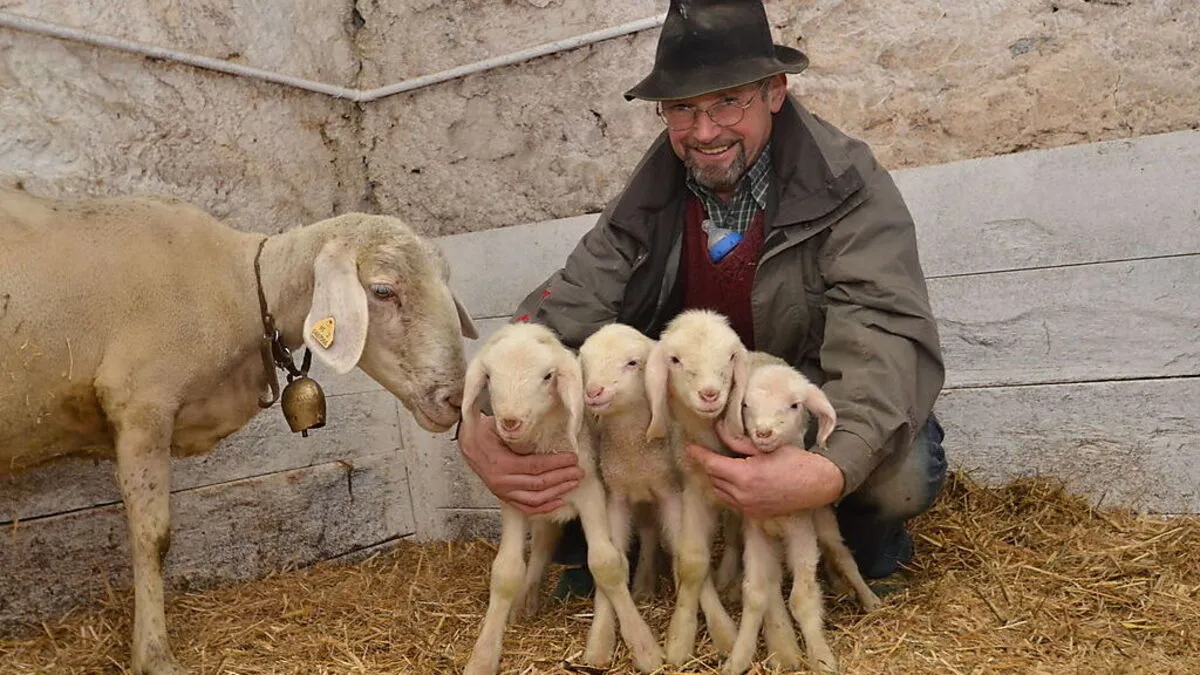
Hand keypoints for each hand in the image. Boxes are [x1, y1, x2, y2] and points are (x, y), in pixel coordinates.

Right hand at [458, 412, 583, 514]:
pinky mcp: (504, 497)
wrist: (468, 444)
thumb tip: (544, 423)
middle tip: (579, 471)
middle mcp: (502, 481)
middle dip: (562, 477)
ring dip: (557, 492)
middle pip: (539, 483)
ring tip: (573, 483)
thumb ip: (519, 429)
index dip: (556, 463)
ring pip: (535, 499)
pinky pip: (526, 508)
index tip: (572, 458)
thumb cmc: (485, 432)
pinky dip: (544, 507)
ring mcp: (503, 492)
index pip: (535, 465)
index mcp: (501, 463)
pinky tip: (559, 501)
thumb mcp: (499, 426)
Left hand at [683, 419, 844, 517]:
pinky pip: (732, 502)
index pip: (711, 465)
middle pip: (713, 478)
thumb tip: (719, 430)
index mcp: (744, 476)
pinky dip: (729, 491)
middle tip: (710, 452)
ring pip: (720, 492)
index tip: (690, 448)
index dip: (698, 455)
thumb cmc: (795, 462)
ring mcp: (748, 507)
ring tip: (724, 466)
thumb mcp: (765, 447)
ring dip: (718, 479)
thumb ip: (738, 441)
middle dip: (710, 465)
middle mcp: (742, 495)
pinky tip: (737, 480)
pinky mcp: (754, 515)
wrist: (817, 485)